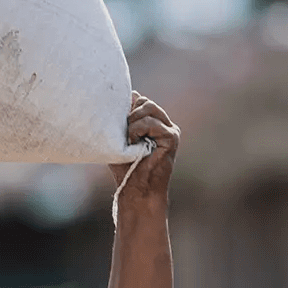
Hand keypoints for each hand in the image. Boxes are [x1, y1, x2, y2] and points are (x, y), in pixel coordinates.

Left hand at [109, 91, 179, 207]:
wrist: (136, 189)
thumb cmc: (125, 167)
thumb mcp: (118, 139)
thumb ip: (121, 120)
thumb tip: (120, 98)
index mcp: (153, 122)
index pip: (140, 100)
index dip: (126, 107)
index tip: (115, 122)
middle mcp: (164, 124)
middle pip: (144, 101)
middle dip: (128, 114)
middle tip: (122, 133)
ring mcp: (170, 129)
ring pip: (148, 107)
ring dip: (132, 123)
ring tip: (128, 140)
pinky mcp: (172, 137)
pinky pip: (151, 122)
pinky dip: (137, 130)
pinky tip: (133, 143)